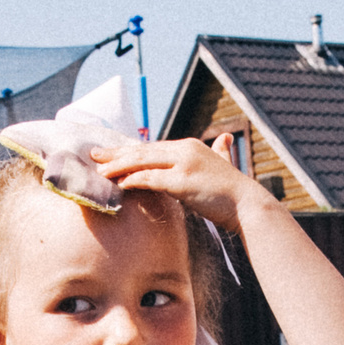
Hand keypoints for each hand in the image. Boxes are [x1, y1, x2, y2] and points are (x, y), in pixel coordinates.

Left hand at [96, 137, 261, 227]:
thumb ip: (220, 150)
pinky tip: (120, 184)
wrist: (248, 205)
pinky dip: (133, 180)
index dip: (130, 150)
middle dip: (116, 153)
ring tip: (100, 172)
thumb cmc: (233, 192)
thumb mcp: (224, 164)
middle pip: (143, 150)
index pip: (152, 147)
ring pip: (143, 162)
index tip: (111, 153)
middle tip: (95, 155)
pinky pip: (150, 179)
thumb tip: (225, 139)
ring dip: (119, 166)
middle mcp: (184, 150)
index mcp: (190, 146)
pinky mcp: (182, 181)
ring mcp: (183, 164)